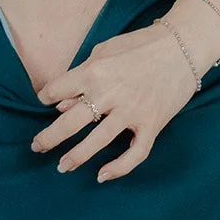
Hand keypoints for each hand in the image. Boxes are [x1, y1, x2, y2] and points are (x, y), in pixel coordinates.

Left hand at [31, 20, 197, 179]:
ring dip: (77, 156)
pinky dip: (119, 168)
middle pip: (71, 122)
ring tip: (62, 167)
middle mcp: (110, 93)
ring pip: (98, 141)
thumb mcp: (105, 50)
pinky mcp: (152, 124)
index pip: (58, 90)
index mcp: (94, 71)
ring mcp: (132, 111)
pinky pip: (135, 153)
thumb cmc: (141, 44)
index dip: (46, 97)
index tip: (45, 103)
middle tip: (37, 147)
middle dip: (50, 137)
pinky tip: (103, 175)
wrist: (182, 45)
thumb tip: (63, 103)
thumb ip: (83, 74)